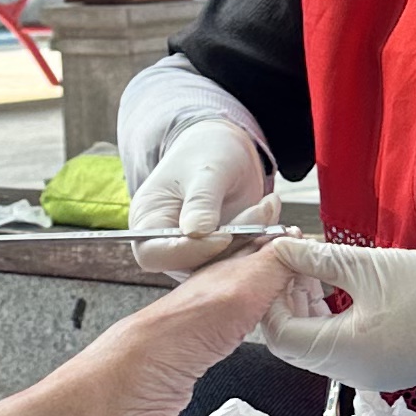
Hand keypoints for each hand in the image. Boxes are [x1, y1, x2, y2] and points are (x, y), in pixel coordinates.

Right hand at [125, 117, 271, 275]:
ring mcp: (196, 252)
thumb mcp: (205, 171)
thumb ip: (201, 200)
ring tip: (266, 204)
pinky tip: (268, 209)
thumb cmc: (206, 152)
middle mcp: (168, 243)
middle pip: (192, 264)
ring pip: (222, 264)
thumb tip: (196, 232)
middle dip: (231, 243)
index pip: (154, 253)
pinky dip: (259, 237)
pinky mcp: (220, 254)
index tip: (224, 235)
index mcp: (148, 222)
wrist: (227, 151)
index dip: (188, 251)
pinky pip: (240, 257)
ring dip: (250, 238)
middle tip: (259, 211)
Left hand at [259, 241, 415, 394]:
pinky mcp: (378, 366)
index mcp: (342, 352)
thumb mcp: (373, 268)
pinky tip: (337, 286)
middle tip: (294, 260)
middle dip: (285, 299)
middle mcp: (347, 372)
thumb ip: (321, 259)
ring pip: (313, 343)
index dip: (270, 296)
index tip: (278, 262)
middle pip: (292, 341)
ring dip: (306, 306)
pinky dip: (328, 317)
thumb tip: (282, 249)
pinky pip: (337, 346)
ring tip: (315, 267)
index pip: (277, 333)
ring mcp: (363, 373)